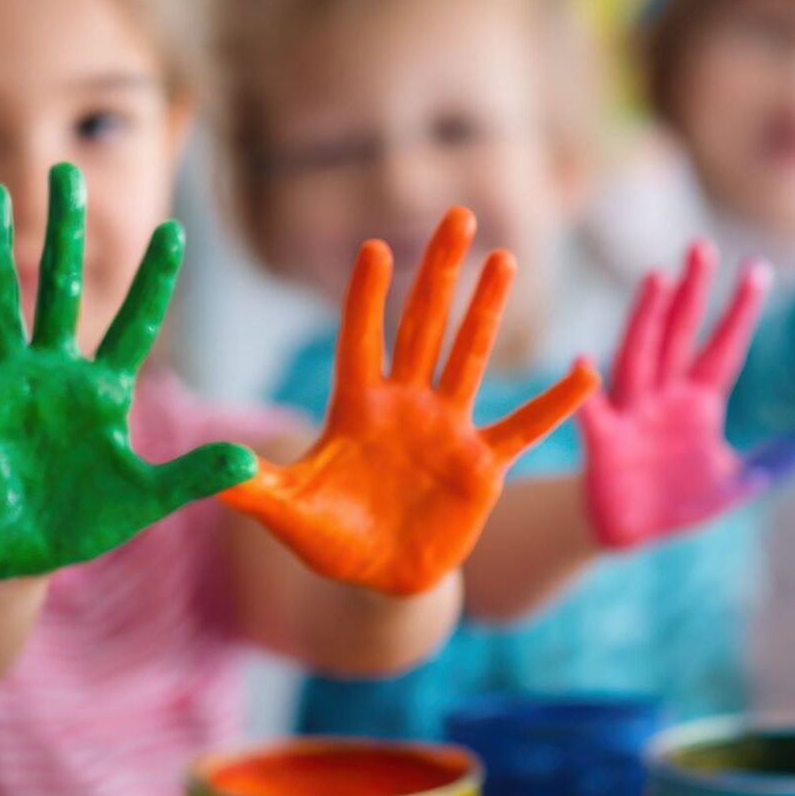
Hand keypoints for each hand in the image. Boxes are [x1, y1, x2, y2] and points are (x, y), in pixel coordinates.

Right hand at [0, 167, 255, 577]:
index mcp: (104, 388)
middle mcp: (57, 372)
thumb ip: (190, 478)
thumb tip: (247, 462)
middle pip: (62, 287)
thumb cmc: (86, 523)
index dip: (153, 281)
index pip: (136, 323)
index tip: (176, 230)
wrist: (25, 555)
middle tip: (65, 172)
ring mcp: (11, 383)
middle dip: (64, 231)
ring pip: (3, 303)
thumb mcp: (144, 500)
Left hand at [220, 207, 597, 594]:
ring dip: (487, 310)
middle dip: (438, 271)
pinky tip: (584, 369)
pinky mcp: (482, 466)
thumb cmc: (330, 537)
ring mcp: (448, 430)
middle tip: (456, 214)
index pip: (359, 340)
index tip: (373, 249)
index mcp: (355, 407)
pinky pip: (523, 427)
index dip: (365, 299)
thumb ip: (252, 489)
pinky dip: (554, 403)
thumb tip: (210, 470)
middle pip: (422, 326)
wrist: (378, 581)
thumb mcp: (286, 513)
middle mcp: (405, 405)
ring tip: (504, 258)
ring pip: (470, 357)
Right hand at [581, 242, 794, 549]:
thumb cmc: (679, 500)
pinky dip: (585, 389)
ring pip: (639, 357)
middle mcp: (665, 398)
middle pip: (680, 336)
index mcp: (699, 403)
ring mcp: (633, 415)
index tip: (758, 269)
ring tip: (657, 279)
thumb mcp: (738, 482)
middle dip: (692, 294)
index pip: (724, 349)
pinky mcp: (605, 443)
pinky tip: (584, 359)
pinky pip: (593, 412)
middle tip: (701, 247)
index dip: (740, 312)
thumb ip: (785, 455)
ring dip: (646, 319)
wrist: (627, 533)